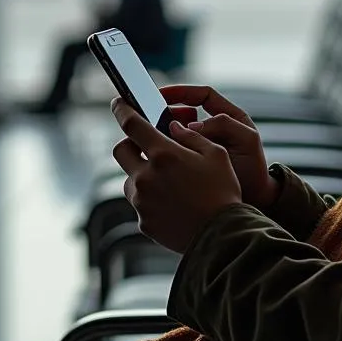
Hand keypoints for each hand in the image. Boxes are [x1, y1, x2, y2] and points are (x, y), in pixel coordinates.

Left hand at [111, 97, 243, 254]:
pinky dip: (151, 199)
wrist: (222, 236)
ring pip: (129, 179)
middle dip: (131, 144)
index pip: (132, 124)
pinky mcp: (143, 221)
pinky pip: (140, 203)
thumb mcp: (216, 155)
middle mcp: (146, 176)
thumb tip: (174, 128)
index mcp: (163, 154)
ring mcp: (141, 201)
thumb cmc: (222, 193)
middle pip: (121, 150)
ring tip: (169, 181)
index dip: (122, 110)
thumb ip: (192, 137)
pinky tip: (173, 203)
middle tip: (148, 147)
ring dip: (142, 174)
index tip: (119, 104)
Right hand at [161, 84, 278, 210]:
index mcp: (227, 117)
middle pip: (185, 112)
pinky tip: (159, 155)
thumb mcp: (246, 141)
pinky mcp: (192, 162)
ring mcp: (201, 146)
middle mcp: (212, 129)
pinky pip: (175, 150)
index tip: (162, 94)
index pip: (201, 95)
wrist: (254, 201)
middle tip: (152, 118)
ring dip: (165, 133)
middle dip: (168, 112)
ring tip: (155, 139)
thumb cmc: (254, 171)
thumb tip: (193, 124)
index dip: (182, 92)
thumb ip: (225, 125)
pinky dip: (166, 150)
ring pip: (177, 132)